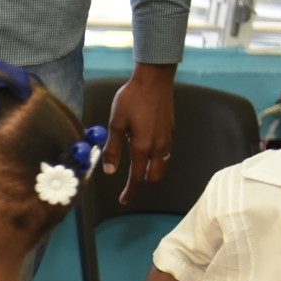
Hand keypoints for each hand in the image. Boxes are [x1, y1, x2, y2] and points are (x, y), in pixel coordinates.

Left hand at [104, 63, 175, 204]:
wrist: (154, 80)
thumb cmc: (132, 99)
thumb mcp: (116, 123)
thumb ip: (112, 149)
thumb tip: (109, 171)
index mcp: (143, 146)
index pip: (138, 178)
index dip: (131, 191)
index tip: (123, 199)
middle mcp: (159, 147)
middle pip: (154, 178)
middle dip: (142, 188)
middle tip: (130, 193)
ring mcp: (167, 140)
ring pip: (161, 168)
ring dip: (150, 178)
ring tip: (137, 180)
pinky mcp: (171, 132)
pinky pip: (165, 156)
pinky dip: (155, 165)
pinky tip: (146, 161)